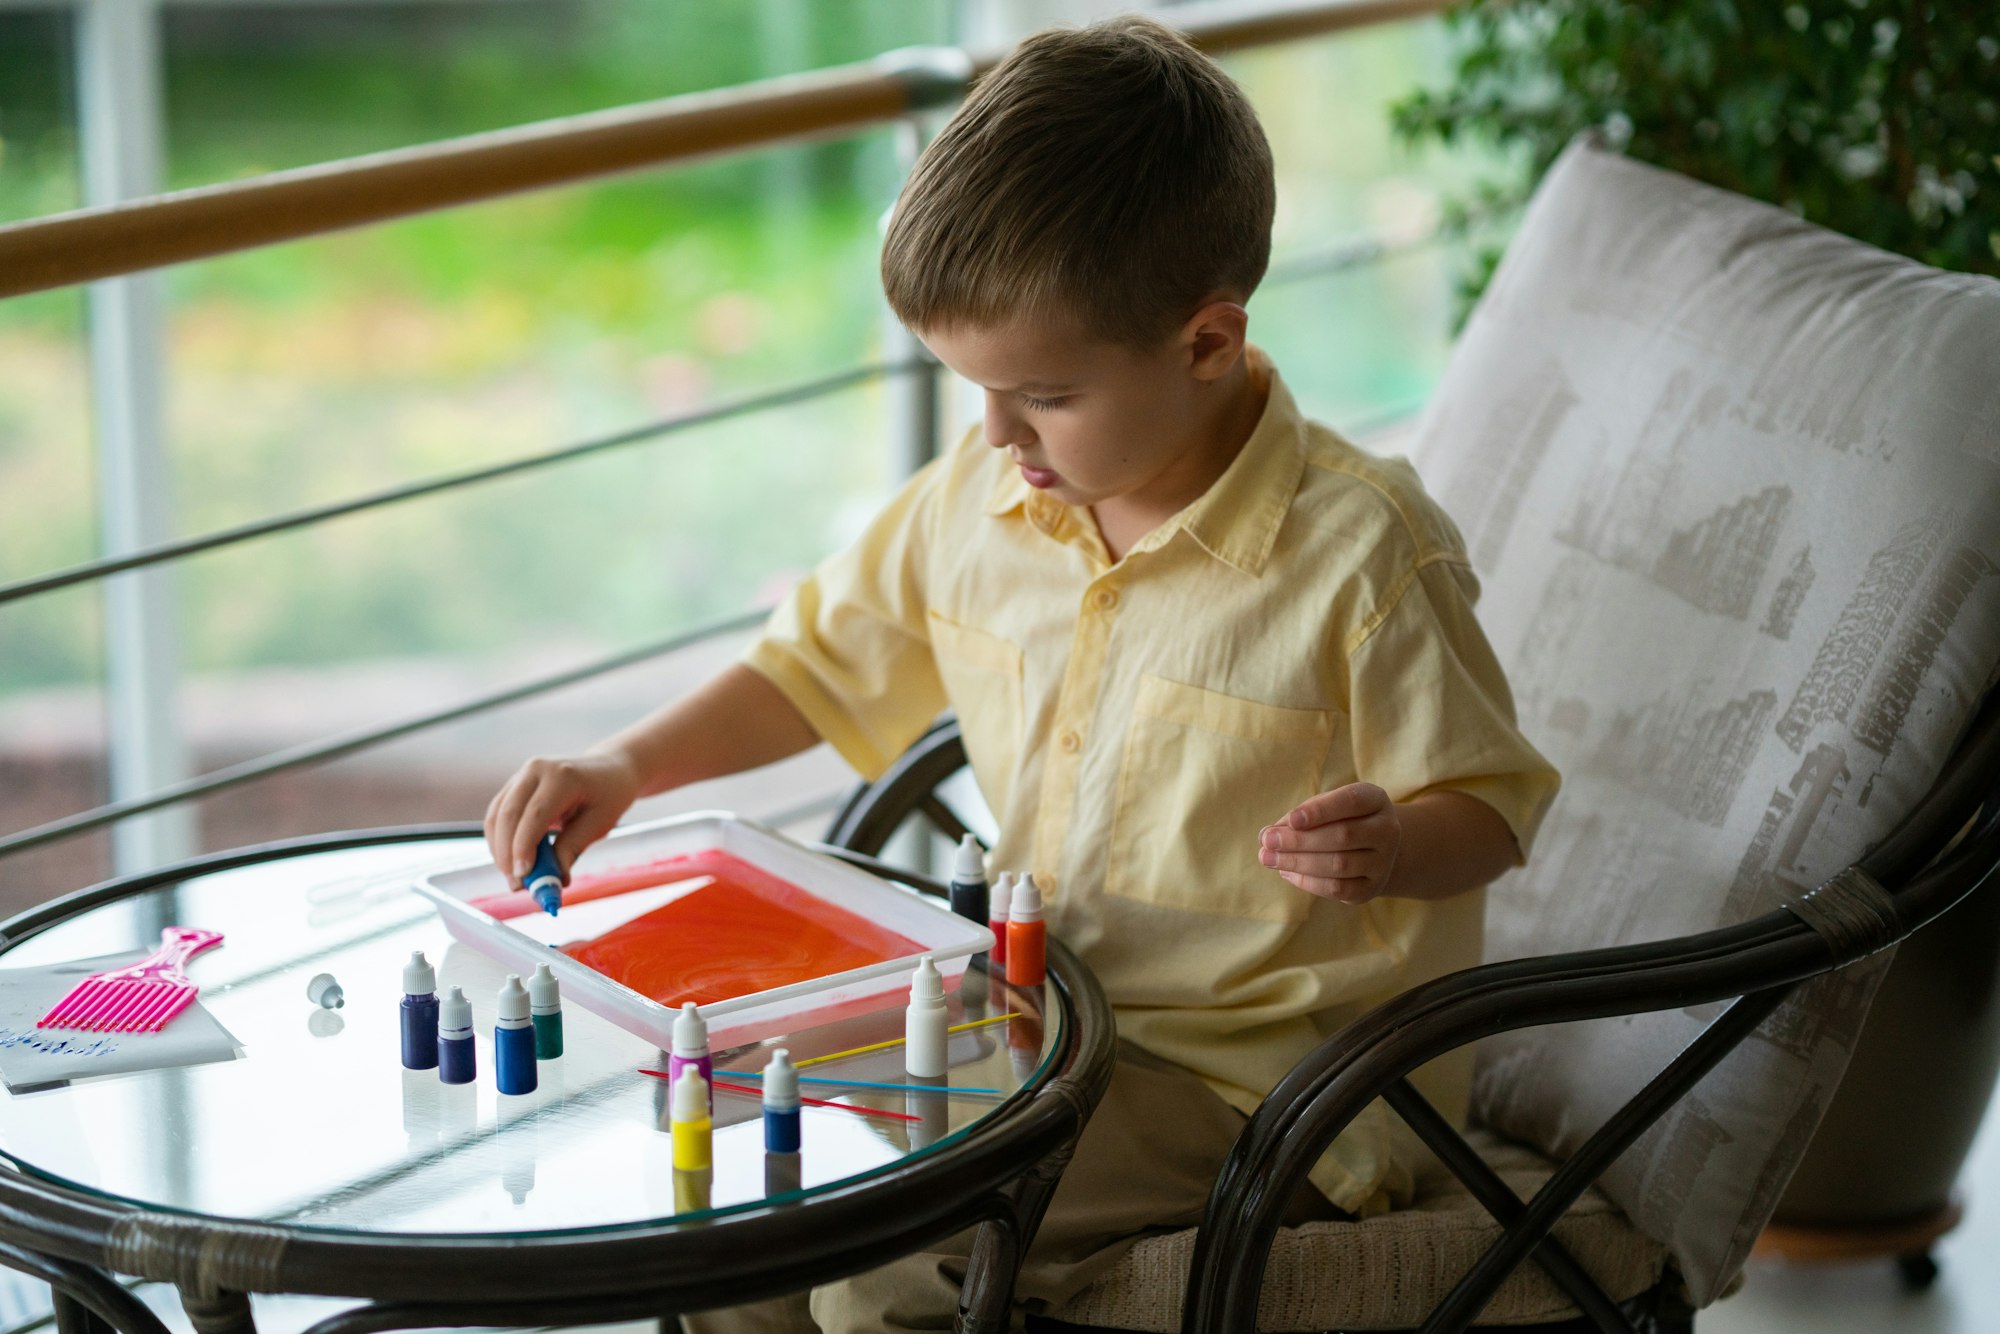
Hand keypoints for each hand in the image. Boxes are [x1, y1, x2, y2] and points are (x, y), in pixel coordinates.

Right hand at [484, 750, 641, 890]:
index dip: (523, 847)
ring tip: (515, 878)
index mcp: (563, 776)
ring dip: (499, 850)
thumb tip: (555, 880)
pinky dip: (500, 841)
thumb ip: (573, 848)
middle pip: (508, 814)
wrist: (609, 769)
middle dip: (506, 853)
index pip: (534, 814)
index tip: (522, 876)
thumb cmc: (608, 795)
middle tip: (516, 884)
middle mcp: (536, 770)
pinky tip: (511, 861)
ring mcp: (522, 775)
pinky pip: (497, 815)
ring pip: (496, 816)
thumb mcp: (600, 823)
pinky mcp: (514, 785)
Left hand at [1258, 782, 1399, 903]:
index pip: (1351, 802)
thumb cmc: (1339, 819)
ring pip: (1339, 865)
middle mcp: (1387, 830)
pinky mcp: (1371, 888)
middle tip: (1267, 841)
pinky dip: (1307, 882)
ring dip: (1298, 862)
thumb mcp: (1324, 808)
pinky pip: (1338, 888)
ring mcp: (1383, 862)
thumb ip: (1297, 817)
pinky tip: (1286, 872)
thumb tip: (1266, 835)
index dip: (1321, 811)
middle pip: (1343, 836)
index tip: (1292, 820)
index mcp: (1375, 800)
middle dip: (1300, 840)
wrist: (1373, 849)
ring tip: (1268, 858)